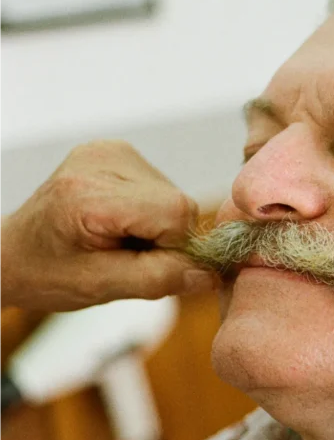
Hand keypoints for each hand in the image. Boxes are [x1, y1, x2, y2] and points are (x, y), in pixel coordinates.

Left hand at [0, 141, 216, 310]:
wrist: (14, 251)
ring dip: (158, 225)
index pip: (175, 212)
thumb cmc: (47, 274)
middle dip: (165, 237)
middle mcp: (102, 161)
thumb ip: (158, 278)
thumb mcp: (100, 287)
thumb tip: (209, 273)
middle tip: (128, 256)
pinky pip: (161, 186)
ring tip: (119, 239)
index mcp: (90, 194)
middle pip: (177, 203)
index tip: (151, 268)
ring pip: (173, 195)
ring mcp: (110, 151)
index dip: (176, 247)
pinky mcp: (117, 151)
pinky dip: (151, 211)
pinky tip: (121, 222)